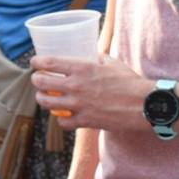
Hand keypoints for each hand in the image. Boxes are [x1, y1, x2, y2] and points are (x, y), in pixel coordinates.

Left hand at [30, 51, 145, 133]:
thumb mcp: (112, 63)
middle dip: (36, 81)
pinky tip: (64, 116)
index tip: (34, 63)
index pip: (48, 62)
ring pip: (46, 103)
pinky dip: (61, 119)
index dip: (36, 62)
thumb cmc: (130, 82)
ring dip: (43, 100)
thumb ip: (97, 58)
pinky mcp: (85, 121)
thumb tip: (91, 55)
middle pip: (41, 83)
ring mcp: (78, 105)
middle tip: (39, 80)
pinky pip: (62, 122)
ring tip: (45, 98)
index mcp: (82, 68)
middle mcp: (76, 86)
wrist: (144, 104)